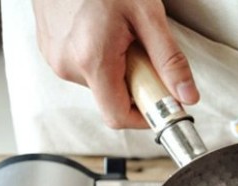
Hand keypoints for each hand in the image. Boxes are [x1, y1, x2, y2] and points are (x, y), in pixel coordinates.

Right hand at [32, 0, 198, 128]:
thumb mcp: (147, 16)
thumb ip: (169, 60)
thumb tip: (187, 96)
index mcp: (92, 60)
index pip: (119, 117)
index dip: (145, 116)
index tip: (162, 104)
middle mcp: (67, 64)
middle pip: (112, 98)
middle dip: (135, 83)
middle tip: (143, 52)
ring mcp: (55, 57)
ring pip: (99, 84)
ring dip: (118, 69)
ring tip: (121, 36)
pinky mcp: (50, 49)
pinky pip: (84, 69)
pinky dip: (102, 59)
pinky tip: (106, 33)